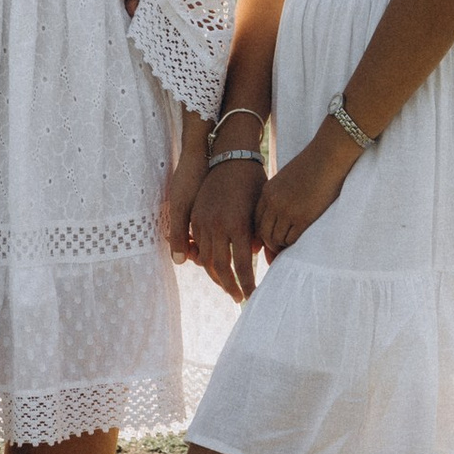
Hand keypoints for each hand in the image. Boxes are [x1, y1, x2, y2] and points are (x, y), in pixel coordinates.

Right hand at [186, 159, 263, 302]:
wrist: (229, 156)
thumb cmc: (251, 181)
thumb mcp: (259, 209)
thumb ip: (256, 236)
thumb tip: (254, 256)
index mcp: (237, 225)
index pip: (242, 266)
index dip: (247, 284)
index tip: (253, 296)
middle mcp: (217, 226)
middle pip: (220, 267)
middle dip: (230, 286)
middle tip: (239, 298)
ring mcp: (203, 221)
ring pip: (205, 259)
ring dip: (216, 276)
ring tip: (227, 285)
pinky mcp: (195, 216)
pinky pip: (197, 245)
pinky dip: (204, 259)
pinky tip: (214, 266)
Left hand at [255, 136, 348, 259]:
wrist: (328, 156)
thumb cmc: (314, 165)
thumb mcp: (288, 178)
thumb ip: (281, 195)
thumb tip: (282, 215)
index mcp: (267, 191)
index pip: (257, 220)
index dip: (262, 234)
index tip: (269, 242)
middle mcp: (273, 202)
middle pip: (263, 232)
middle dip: (270, 246)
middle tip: (278, 255)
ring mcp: (286, 210)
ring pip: (276, 239)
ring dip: (283, 246)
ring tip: (291, 250)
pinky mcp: (303, 217)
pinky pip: (292, 240)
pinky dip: (294, 245)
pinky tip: (301, 244)